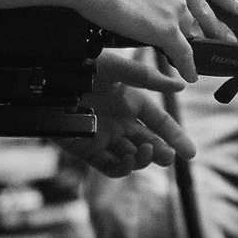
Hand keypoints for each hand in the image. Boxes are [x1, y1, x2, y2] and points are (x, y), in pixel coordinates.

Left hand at [56, 80, 193, 177]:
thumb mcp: (116, 68)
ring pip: (132, 156)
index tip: (190, 152)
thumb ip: (147, 78)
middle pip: (149, 142)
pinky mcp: (88, 150)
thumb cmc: (81, 68)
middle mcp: (120, 121)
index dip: (175, 136)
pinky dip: (122, 168)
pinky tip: (129, 161)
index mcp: (130, 101)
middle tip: (169, 157)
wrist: (47, 81)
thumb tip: (180, 84)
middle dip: (162, 151)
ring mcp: (105, 137)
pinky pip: (110, 166)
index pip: (159, 121)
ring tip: (147, 152)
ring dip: (143, 159)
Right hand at [77, 0, 237, 82]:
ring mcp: (177, 5)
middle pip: (204, 9)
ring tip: (205, 56)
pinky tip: (190, 73)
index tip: (235, 7)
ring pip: (191, 30)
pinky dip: (187, 65)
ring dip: (198, 45)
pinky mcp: (167, 28)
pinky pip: (183, 52)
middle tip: (229, 37)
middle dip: (217, 25)